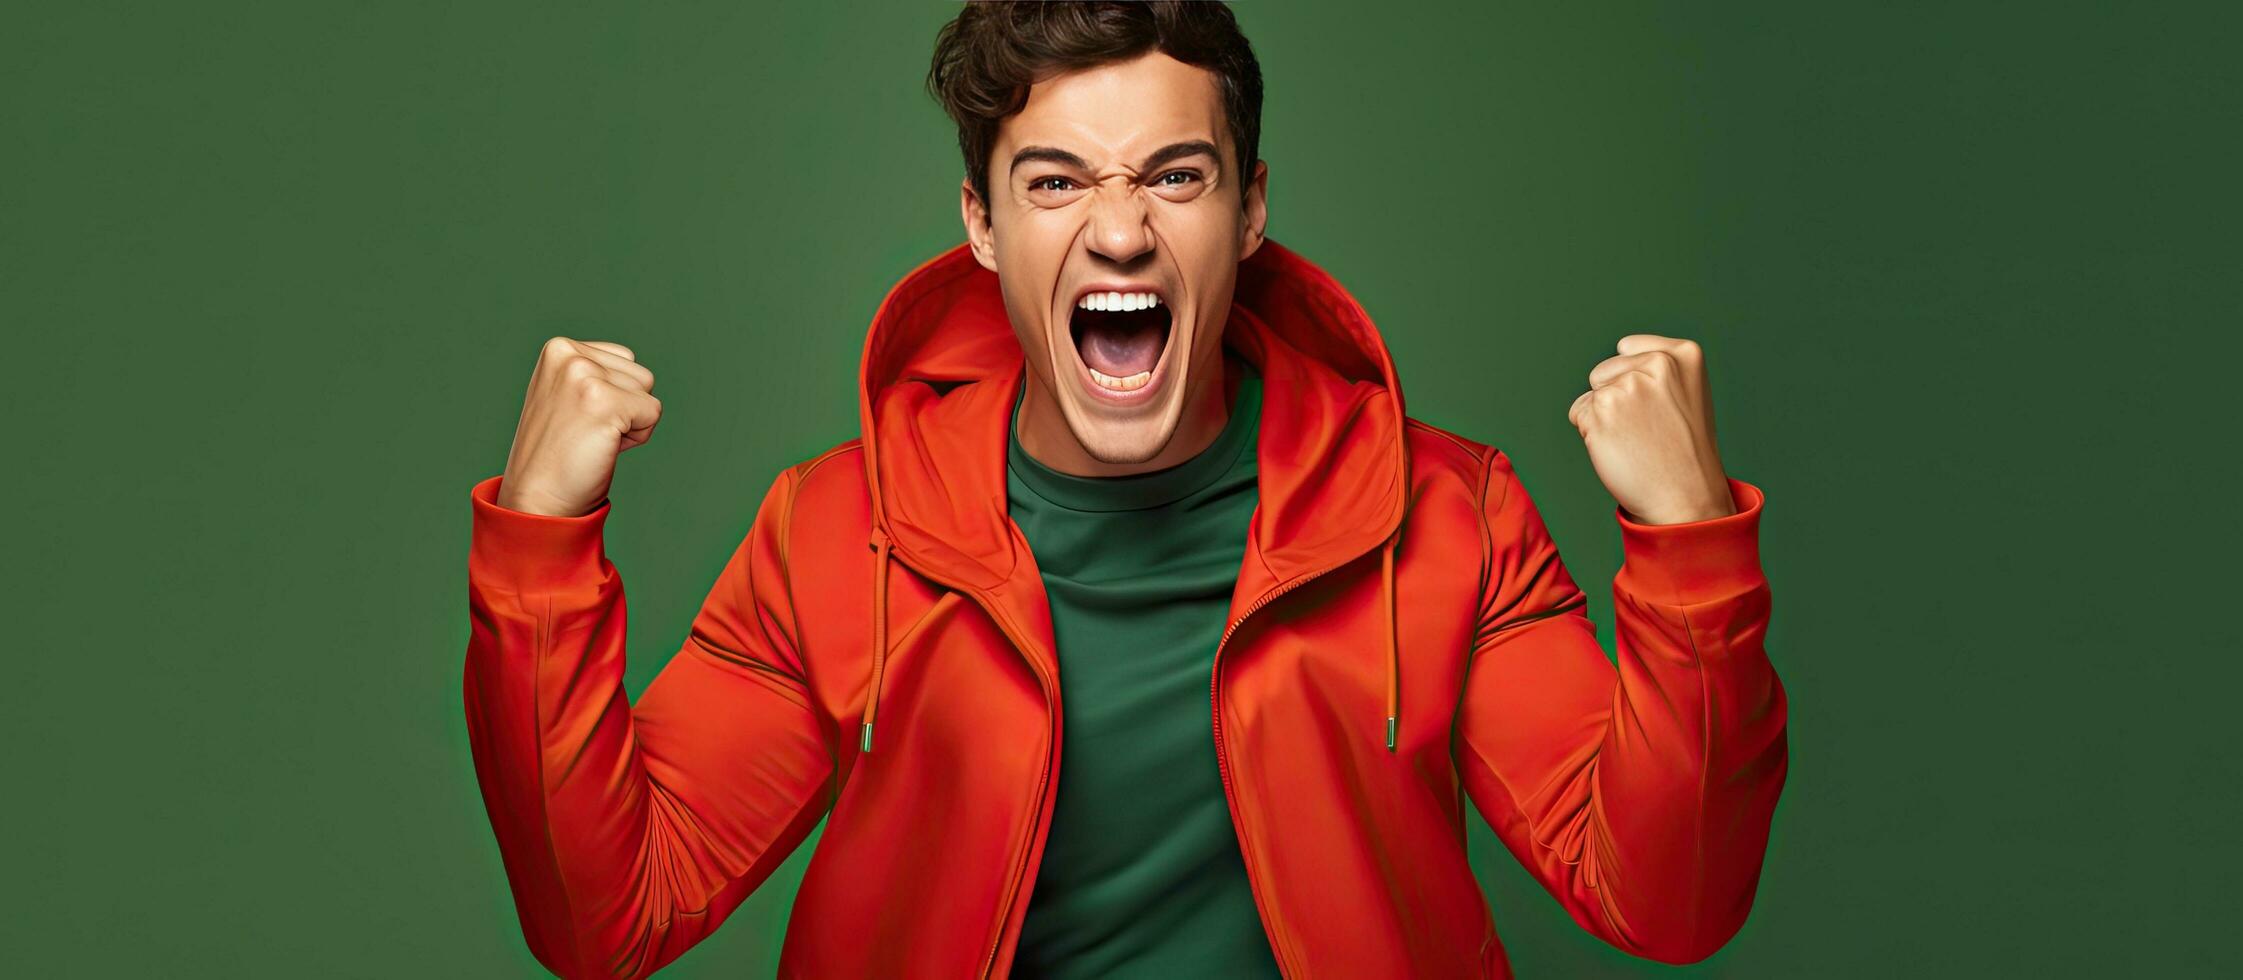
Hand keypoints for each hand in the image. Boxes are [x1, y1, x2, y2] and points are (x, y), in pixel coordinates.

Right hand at [495, 337, 660, 517]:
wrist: (537, 498)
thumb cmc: (557, 453)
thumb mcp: (566, 396)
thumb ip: (594, 374)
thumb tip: (640, 376)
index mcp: (558, 348)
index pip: (624, 360)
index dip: (614, 395)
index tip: (580, 418)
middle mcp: (569, 354)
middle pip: (640, 375)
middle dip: (624, 408)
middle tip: (586, 433)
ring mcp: (584, 376)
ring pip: (647, 392)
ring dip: (630, 422)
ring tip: (593, 438)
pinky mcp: (603, 401)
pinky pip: (653, 413)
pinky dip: (637, 437)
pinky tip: (602, 447)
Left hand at [1566, 334, 1734, 524]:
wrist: (1686, 496)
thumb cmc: (1684, 448)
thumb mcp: (1687, 391)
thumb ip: (1657, 364)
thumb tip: (1622, 349)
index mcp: (1683, 354)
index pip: (1626, 348)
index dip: (1633, 378)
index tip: (1660, 404)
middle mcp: (1656, 364)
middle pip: (1604, 372)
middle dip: (1616, 397)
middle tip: (1648, 428)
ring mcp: (1627, 388)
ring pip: (1591, 395)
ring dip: (1603, 418)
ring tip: (1636, 439)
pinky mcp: (1601, 412)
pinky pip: (1578, 414)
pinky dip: (1591, 434)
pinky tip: (1620, 449)